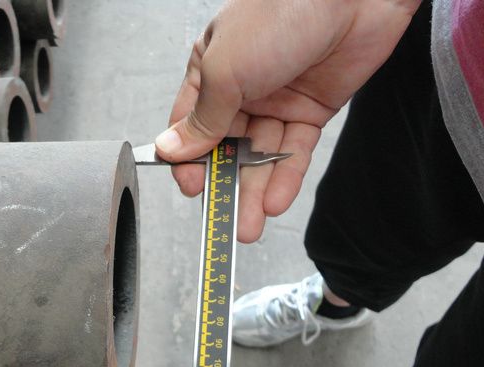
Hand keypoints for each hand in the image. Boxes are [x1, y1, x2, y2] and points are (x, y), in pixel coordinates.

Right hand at [158, 0, 419, 241]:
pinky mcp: (311, 109)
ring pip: (259, 157)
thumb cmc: (279, 10)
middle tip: (223, 222)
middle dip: (225, 187)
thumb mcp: (225, 68)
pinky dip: (284, 178)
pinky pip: (293, 152)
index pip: (190, 126)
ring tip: (248, 228)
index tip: (191, 188)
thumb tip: (172, 150)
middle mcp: (241, 88)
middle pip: (226, 148)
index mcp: (210, 71)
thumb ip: (203, 117)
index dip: (188, 160)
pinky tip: (274, 202)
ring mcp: (277, 100)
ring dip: (254, 193)